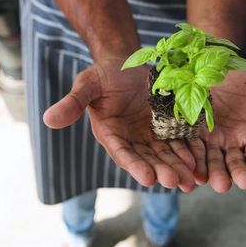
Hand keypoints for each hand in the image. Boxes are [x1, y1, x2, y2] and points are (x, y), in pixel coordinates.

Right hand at [43, 58, 202, 191]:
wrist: (126, 65)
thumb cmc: (103, 74)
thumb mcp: (88, 84)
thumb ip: (73, 103)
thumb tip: (47, 119)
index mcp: (110, 134)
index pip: (123, 154)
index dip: (135, 166)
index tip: (148, 178)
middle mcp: (130, 139)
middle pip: (148, 159)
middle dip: (162, 170)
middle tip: (176, 182)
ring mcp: (149, 135)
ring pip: (165, 154)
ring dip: (178, 167)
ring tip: (191, 180)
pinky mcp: (165, 126)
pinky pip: (178, 141)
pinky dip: (187, 151)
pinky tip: (198, 161)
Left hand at [195, 71, 245, 192]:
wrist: (212, 65)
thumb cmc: (243, 79)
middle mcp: (232, 143)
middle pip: (235, 163)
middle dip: (238, 173)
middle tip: (241, 182)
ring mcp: (210, 140)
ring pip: (212, 160)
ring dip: (214, 172)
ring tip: (217, 183)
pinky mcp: (190, 134)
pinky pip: (191, 148)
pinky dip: (192, 160)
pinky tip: (193, 171)